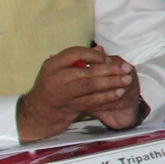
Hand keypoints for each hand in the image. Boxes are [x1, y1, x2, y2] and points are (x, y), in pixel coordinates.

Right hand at [17, 48, 141, 140]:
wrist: (37, 113)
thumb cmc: (53, 87)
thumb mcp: (59, 70)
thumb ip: (78, 60)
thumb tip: (101, 49)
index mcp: (52, 65)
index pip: (74, 53)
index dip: (93, 54)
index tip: (108, 57)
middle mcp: (55, 78)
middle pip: (86, 71)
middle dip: (110, 69)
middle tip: (127, 68)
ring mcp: (61, 94)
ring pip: (90, 86)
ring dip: (111, 83)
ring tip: (127, 80)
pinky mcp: (68, 108)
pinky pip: (91, 101)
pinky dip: (106, 96)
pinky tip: (118, 93)